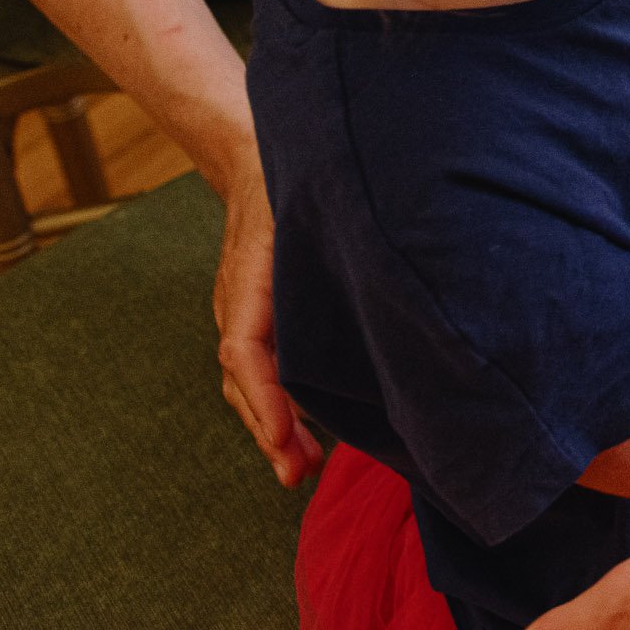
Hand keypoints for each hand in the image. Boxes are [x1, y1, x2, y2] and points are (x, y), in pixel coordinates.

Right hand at [213, 149, 324, 486]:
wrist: (256, 156)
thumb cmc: (294, 182)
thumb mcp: (314, 205)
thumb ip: (340, 243)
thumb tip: (390, 280)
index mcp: (250, 279)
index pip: (245, 347)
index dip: (266, 396)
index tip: (286, 436)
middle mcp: (239, 302)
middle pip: (244, 379)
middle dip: (269, 429)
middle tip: (298, 473)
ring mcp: (242, 311)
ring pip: (248, 381)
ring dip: (272, 427)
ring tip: (302, 468)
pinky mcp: (259, 317)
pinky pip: (261, 370)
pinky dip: (277, 406)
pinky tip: (305, 431)